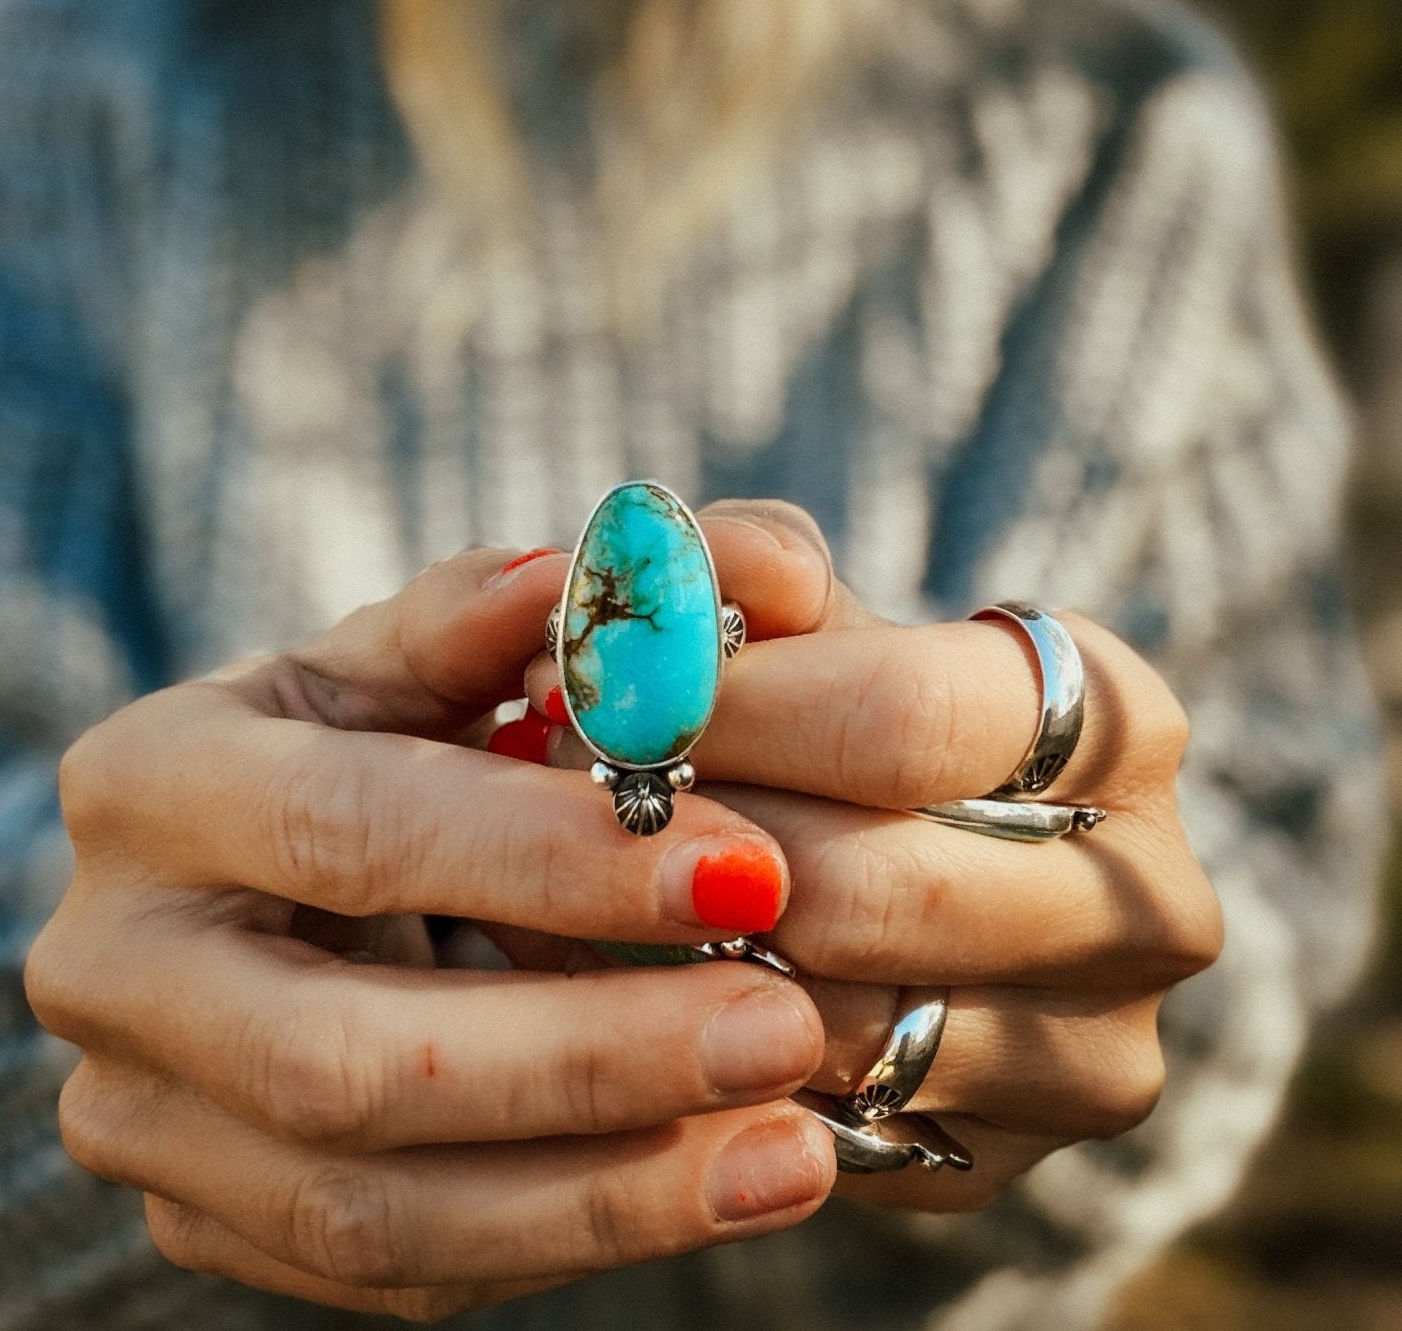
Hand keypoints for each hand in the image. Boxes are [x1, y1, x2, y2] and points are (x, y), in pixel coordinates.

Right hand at [25, 536, 853, 1319]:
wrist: (248, 879)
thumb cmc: (354, 740)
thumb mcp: (400, 661)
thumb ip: (484, 618)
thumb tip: (598, 572)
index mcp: (150, 783)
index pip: (351, 826)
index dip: (545, 855)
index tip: (745, 866)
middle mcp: (108, 964)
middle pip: (343, 1058)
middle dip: (584, 1054)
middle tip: (782, 1027)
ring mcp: (142, 1117)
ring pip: (367, 1207)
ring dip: (602, 1191)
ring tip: (787, 1149)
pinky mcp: (202, 1220)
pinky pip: (392, 1268)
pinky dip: (566, 1236)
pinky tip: (714, 1188)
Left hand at [526, 500, 1223, 1211]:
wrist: (915, 862)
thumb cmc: (852, 710)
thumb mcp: (820, 616)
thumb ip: (749, 569)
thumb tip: (673, 559)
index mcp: (1125, 727)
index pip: (906, 720)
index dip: (732, 706)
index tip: (604, 693)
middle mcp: (1149, 903)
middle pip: (864, 888)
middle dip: (686, 833)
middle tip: (575, 791)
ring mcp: (1093, 1054)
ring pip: (828, 1022)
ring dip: (672, 948)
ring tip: (594, 869)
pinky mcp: (1005, 1164)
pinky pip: (811, 1123)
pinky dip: (703, 1049)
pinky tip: (646, 976)